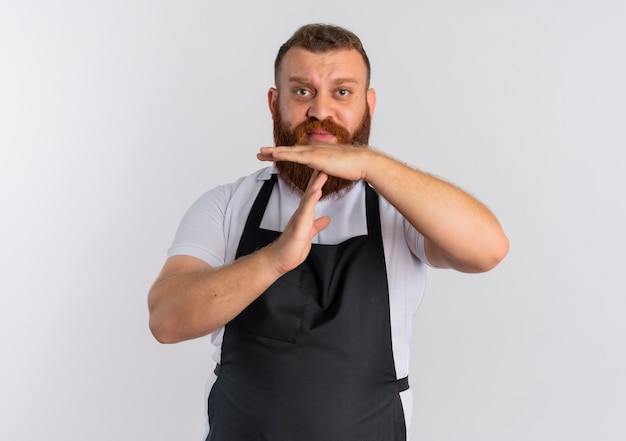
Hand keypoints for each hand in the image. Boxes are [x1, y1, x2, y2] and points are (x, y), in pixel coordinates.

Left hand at [257, 144, 373, 181]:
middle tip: (260, 152)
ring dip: (274, 152)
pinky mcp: (316, 157)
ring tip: (261, 153)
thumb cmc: (353, 165)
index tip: (273, 154)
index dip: (284, 153)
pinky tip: (274, 155)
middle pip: (289, 150)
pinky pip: (296, 156)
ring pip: (289, 151)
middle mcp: (314, 149)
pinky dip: (283, 154)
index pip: (297, 152)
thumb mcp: (336, 165)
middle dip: (273, 151)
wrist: (363, 162)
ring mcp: (314, 152)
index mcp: (318, 151)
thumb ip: (328, 165)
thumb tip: (324, 168)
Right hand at [267, 169, 330, 273]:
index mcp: (304, 214)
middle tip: (323, 163)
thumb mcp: (309, 233)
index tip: (324, 169)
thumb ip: (317, 225)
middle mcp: (301, 213)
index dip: (318, 182)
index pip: (312, 194)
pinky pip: (305, 213)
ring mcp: (299, 219)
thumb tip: (326, 219)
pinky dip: (311, 202)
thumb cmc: (292, 247)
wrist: (280, 259)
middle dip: (317, 178)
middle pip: (310, 192)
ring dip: (315, 186)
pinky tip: (316, 194)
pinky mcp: (298, 228)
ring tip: (321, 174)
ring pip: (308, 199)